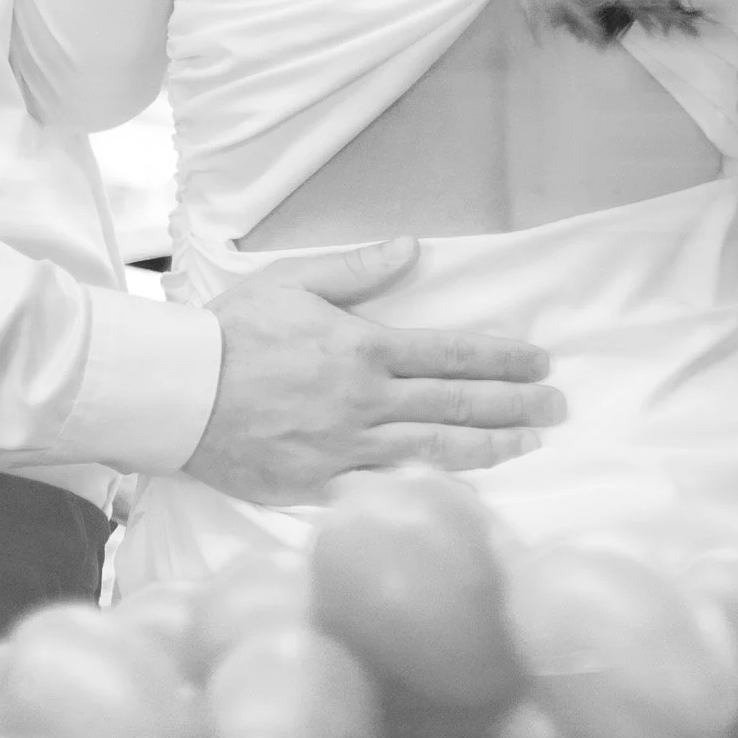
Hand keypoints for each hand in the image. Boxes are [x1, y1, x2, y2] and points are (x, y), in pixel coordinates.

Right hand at [183, 240, 563, 507]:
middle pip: (455, 403)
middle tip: (558, 406)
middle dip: (514, 404)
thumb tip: (412, 247)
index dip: (500, 358)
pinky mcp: (324, 486)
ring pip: (435, 449)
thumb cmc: (232, 331)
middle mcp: (365, 402)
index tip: (539, 360)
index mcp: (362, 348)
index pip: (450, 353)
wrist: (179, 394)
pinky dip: (433, 488)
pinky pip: (390, 488)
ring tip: (531, 444)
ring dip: (490, 447)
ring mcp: (347, 450)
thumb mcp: (291, 282)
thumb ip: (357, 270)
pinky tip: (466, 490)